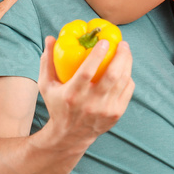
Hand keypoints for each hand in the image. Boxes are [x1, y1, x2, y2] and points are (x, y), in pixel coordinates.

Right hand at [38, 35, 134, 149]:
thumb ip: (47, 61)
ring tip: (125, 51)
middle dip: (121, 55)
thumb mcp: (46, 85)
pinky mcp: (116, 114)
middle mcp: (90, 103)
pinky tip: (125, 69)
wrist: (70, 136)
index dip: (97, 55)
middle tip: (122, 43)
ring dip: (127, 63)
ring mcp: (105, 110)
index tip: (104, 41)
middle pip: (112, 75)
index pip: (86, 72)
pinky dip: (128, 77)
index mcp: (72, 95)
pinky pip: (127, 90)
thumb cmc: (57, 106)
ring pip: (123, 81)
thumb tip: (50, 38)